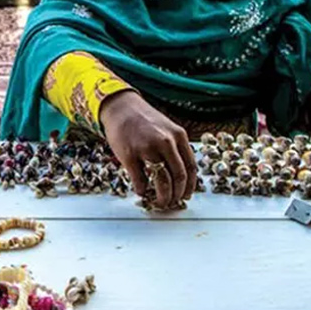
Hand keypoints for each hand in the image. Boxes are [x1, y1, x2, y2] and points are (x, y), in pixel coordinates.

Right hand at [100, 91, 196, 208]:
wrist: (120, 107)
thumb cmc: (143, 119)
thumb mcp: (166, 128)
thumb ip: (175, 147)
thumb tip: (180, 176)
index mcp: (178, 136)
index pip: (191, 168)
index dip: (190, 186)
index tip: (186, 195)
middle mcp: (165, 142)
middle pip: (179, 177)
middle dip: (177, 195)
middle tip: (172, 202)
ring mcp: (147, 149)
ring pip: (162, 182)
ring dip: (162, 197)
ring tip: (159, 202)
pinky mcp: (129, 155)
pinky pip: (140, 180)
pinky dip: (142, 190)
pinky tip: (141, 192)